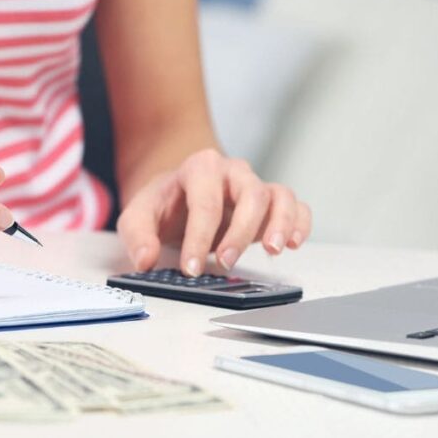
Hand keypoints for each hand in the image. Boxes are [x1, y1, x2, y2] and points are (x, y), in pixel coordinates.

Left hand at [117, 150, 311, 275]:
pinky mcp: (270, 204)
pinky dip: (300, 223)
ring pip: (279, 196)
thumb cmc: (162, 205)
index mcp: (199, 168)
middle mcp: (233, 172)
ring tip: (272, 250)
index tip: (191, 268)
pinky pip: (296, 205)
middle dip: (240, 232)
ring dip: (280, 223)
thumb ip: (137, 236)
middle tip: (226, 264)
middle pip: (250, 194)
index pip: (205, 202)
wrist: (177, 195)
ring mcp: (255, 186)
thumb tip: (145, 260)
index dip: (199, 237)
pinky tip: (292, 243)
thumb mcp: (137, 216)